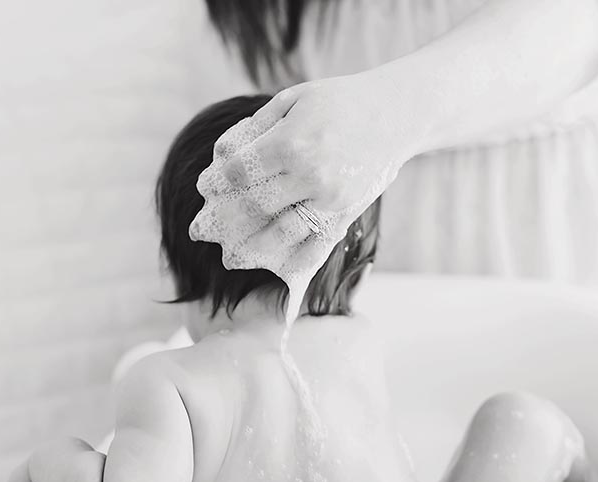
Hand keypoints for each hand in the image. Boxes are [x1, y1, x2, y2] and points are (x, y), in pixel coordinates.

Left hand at [190, 72, 417, 280]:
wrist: (395, 115)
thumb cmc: (338, 102)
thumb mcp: (294, 99)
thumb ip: (256, 127)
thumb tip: (223, 156)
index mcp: (291, 142)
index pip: (240, 172)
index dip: (217, 183)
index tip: (205, 188)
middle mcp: (309, 174)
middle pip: (255, 206)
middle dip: (225, 220)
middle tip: (202, 230)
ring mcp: (330, 198)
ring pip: (282, 233)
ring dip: (253, 248)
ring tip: (232, 257)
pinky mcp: (346, 211)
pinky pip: (315, 242)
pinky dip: (292, 257)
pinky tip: (275, 266)